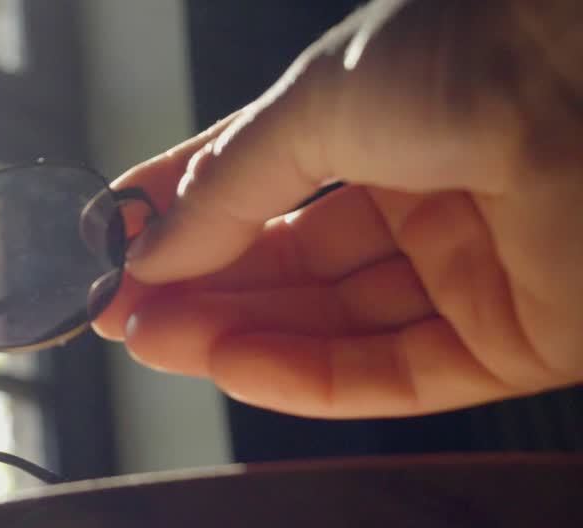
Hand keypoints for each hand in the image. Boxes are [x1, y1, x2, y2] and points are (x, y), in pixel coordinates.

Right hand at [95, 0, 582, 417]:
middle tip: (121, 311)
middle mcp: (424, 198)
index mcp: (383, 121)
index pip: (258, 186)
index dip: (180, 217)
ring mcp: (468, 273)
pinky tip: (231, 365)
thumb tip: (151, 250)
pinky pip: (390, 375)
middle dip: (198, 288)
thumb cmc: (479, 52)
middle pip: (287, 267)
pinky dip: (304, 379)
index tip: (110, 248)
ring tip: (153, 340)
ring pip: (330, 327)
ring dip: (234, 337)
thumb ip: (229, 189)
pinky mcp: (511, 343)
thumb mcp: (315, 104)